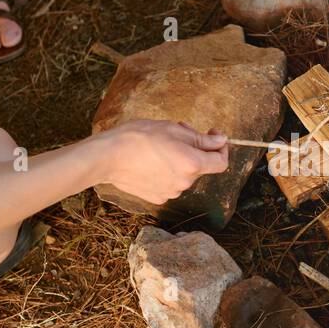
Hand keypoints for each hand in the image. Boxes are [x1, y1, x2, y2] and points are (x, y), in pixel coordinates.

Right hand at [97, 120, 227, 203]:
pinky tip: (150, 161)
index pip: (221, 162)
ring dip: (179, 159)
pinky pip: (170, 182)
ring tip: (159, 145)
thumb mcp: (173, 129)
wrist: (107, 157)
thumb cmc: (138, 138)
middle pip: (200, 166)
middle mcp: (185, 182)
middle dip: (194, 148)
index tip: (212, 136)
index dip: (221, 148)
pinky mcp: (158, 198)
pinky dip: (167, 171)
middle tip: (178, 130)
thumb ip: (201, 139)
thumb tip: (222, 141)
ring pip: (184, 174)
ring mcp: (171, 192)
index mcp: (192, 164)